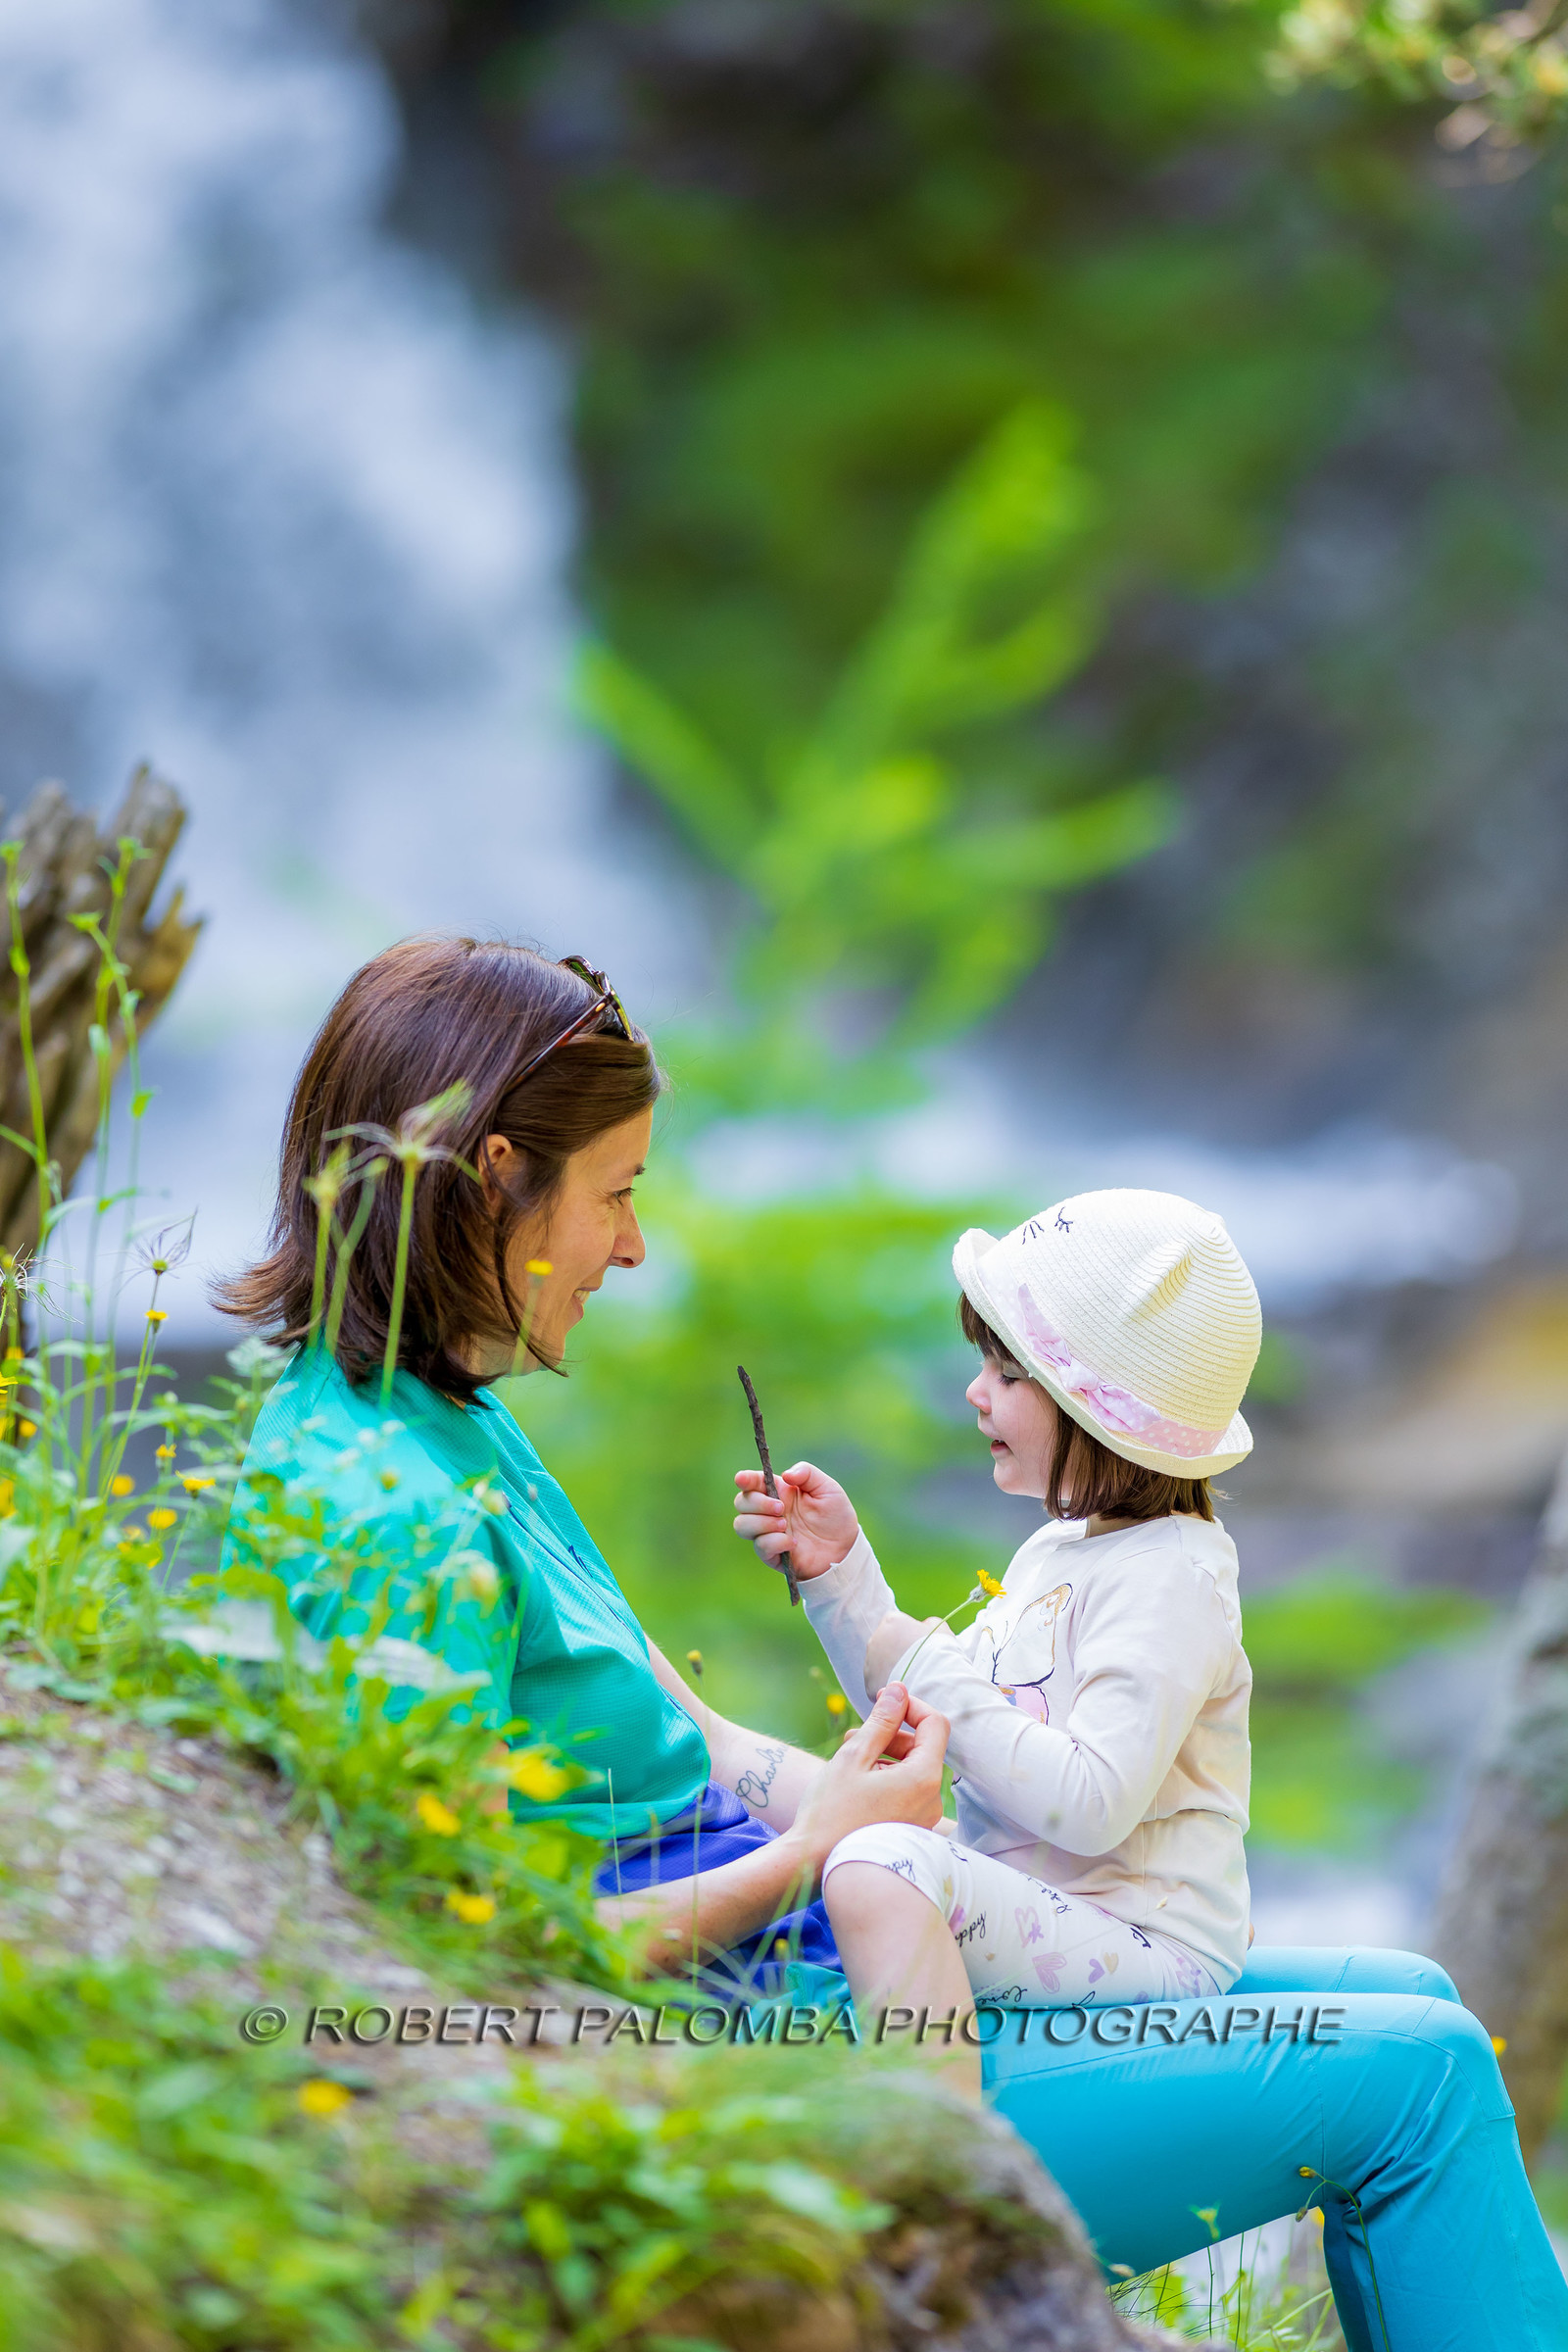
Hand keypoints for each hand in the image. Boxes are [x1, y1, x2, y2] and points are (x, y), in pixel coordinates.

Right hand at [733, 1459, 858, 1581]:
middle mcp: (768, 1512)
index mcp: (778, 1491)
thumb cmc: (836, 1516)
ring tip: (785, 1525)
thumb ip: (807, 1473)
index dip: (744, 1479)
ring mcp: (768, 1533)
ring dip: (761, 1523)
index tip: (742, 1479)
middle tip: (781, 1508)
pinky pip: (760, 1546)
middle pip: (741, 1503)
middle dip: (757, 1503)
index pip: (752, 1482)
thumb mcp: (827, 1488)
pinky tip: (794, 1543)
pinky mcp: (772, 1554)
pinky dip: (775, 1542)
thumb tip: (785, 1475)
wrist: (846, 1549)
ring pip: (741, 1525)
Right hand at [783, 1683, 948, 1875]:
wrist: (817, 1868)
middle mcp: (932, 1800)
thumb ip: (880, 1721)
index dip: (909, 1705)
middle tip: (853, 1738)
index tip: (881, 1701)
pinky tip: (855, 1787)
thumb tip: (898, 1690)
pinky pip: (906, 1794)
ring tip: (848, 1763)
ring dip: (884, 1758)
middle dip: (890, 1735)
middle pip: (922, 1748)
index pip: (934, 1724)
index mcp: (923, 1778)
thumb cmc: (832, 1812)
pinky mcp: (910, 1832)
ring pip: (911, 1771)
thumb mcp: (853, 1757)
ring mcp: (923, 1820)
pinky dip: (885, 1781)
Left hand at [865, 1608, 937, 1695]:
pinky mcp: (870, 1685)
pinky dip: (890, 1686)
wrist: (934, 1683)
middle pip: (886, 1644)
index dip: (910, 1635)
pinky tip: (906, 1690)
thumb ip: (928, 1624)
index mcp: (891, 1622)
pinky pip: (879, 1684)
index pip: (897, 1624)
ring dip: (893, 1670)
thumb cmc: (939, 1653)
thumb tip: (925, 1625)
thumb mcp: (940, 1629)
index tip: (921, 1646)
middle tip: (917, 1664)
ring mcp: (870, 1663)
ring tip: (913, 1679)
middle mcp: (875, 1639)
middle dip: (899, 1653)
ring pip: (880, 1665)